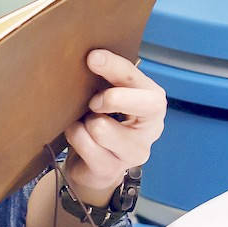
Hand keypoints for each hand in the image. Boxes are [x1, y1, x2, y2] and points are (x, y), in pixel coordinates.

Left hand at [62, 49, 165, 202]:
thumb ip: (107, 78)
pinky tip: (80, 136)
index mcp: (152, 103)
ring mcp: (134, 152)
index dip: (115, 66)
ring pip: (102, 127)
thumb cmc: (103, 121)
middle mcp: (152, 129)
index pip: (139, 80)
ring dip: (85, 121)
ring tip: (86, 123)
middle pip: (145, 104)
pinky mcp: (112, 169)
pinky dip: (74, 136)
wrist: (93, 167)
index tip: (93, 57)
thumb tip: (90, 56)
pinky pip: (84, 143)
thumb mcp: (108, 96)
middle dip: (114, 98)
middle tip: (93, 102)